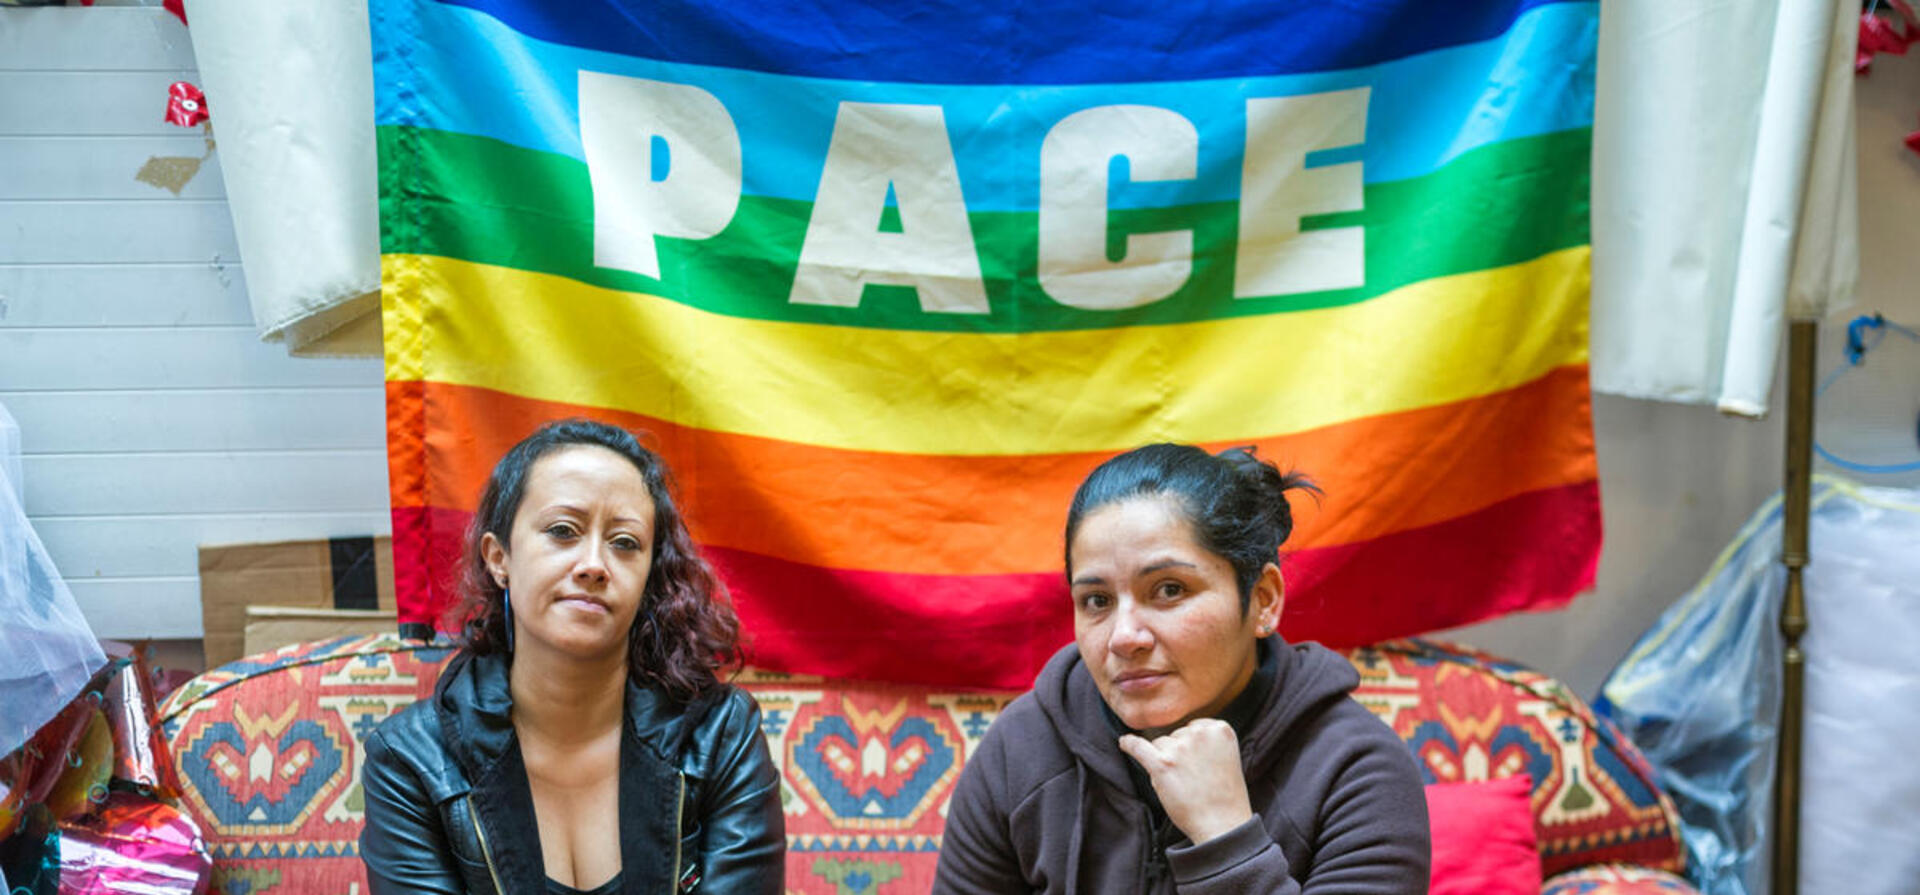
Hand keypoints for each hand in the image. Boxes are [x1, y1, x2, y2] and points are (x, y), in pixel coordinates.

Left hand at [1118, 719, 1253, 844]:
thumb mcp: (1226, 757)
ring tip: (1182, 783)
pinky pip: (1137, 747)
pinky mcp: (1162, 764)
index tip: (1200, 762)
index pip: (1193, 728)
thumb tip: (1172, 737)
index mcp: (1220, 729)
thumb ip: (1206, 741)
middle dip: (1179, 753)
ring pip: (1160, 744)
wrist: (1222, 825)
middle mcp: (1200, 734)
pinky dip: (1129, 744)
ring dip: (1164, 761)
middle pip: (1175, 736)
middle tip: (1193, 778)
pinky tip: (1123, 743)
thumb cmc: (1224, 796)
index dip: (1192, 747)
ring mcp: (1180, 748)